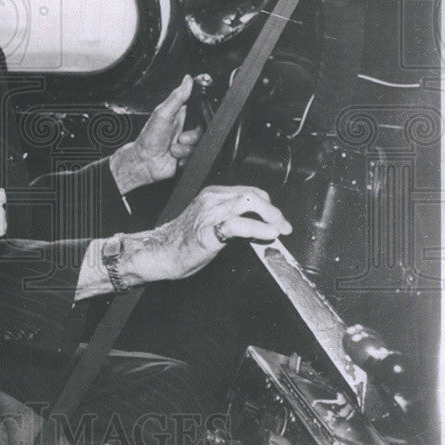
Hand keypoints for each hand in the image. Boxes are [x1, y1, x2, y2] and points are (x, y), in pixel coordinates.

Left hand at [110, 75, 202, 193]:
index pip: (200, 110)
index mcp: (180, 114)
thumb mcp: (163, 114)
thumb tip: (187, 79)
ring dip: (186, 149)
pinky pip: (196, 157)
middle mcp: (184, 128)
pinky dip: (186, 159)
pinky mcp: (187, 156)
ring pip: (200, 145)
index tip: (196, 122)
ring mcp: (186, 142)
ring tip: (173, 149)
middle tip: (180, 139)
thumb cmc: (149, 138)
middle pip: (203, 130)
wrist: (144, 163)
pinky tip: (175, 158)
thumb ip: (177, 97)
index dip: (203, 116)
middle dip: (193, 137)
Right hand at [121, 185, 291, 282]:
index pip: (249, 192)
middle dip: (274, 211)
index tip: (278, 220)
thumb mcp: (209, 221)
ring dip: (271, 216)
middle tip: (284, 227)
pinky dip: (257, 228)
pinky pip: (237, 225)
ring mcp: (209, 212)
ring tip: (279, 230)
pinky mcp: (207, 231)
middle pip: (253, 195)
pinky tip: (268, 235)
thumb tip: (259, 228)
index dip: (268, 205)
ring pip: (249, 203)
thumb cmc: (182, 241)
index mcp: (212, 194)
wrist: (159, 252)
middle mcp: (212, 198)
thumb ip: (231, 219)